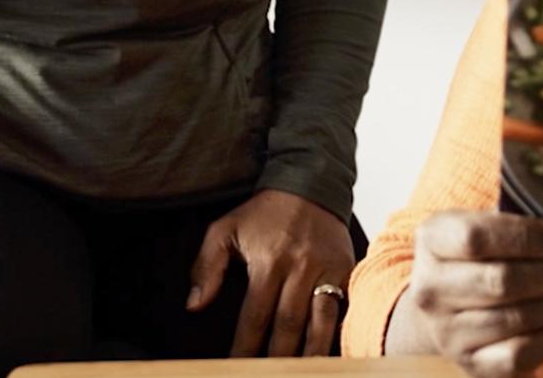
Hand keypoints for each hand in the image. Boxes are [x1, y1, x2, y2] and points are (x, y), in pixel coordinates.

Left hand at [186, 188, 355, 357]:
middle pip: (288, 324)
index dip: (245, 347)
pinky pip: (344, 307)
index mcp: (268, 260)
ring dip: (311, 352)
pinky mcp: (347, 269)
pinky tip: (330, 353)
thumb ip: (206, 267)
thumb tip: (195, 306)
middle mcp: (300, 267)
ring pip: (321, 321)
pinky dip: (337, 332)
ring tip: (302, 373)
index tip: (237, 368)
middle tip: (268, 376)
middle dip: (277, 358)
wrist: (311, 183)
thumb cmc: (264, 213)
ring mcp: (327, 269)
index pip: (255, 316)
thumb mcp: (225, 230)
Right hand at [390, 212, 542, 377]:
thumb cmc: (478, 258)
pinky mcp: (470, 364)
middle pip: (504, 281)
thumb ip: (523, 221)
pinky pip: (520, 355)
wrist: (445, 308)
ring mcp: (447, 331)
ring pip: (517, 318)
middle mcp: (431, 288)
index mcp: (433, 240)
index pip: (478, 237)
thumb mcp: (485, 225)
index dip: (531, 237)